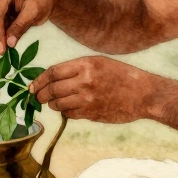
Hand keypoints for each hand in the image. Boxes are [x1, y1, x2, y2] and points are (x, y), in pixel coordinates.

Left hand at [28, 56, 161, 122]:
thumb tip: (54, 78)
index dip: (39, 80)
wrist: (144, 93)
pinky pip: (70, 114)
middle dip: (41, 95)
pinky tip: (70, 109)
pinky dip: (66, 113)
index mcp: (86, 65)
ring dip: (53, 105)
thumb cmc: (123, 75)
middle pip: (52, 90)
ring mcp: (88, 99)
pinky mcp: (92, 113)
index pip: (53, 72)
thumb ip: (77, 68)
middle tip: (38, 97)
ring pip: (58, 104)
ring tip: (54, 103)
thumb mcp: (100, 63)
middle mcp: (84, 81)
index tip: (33, 85)